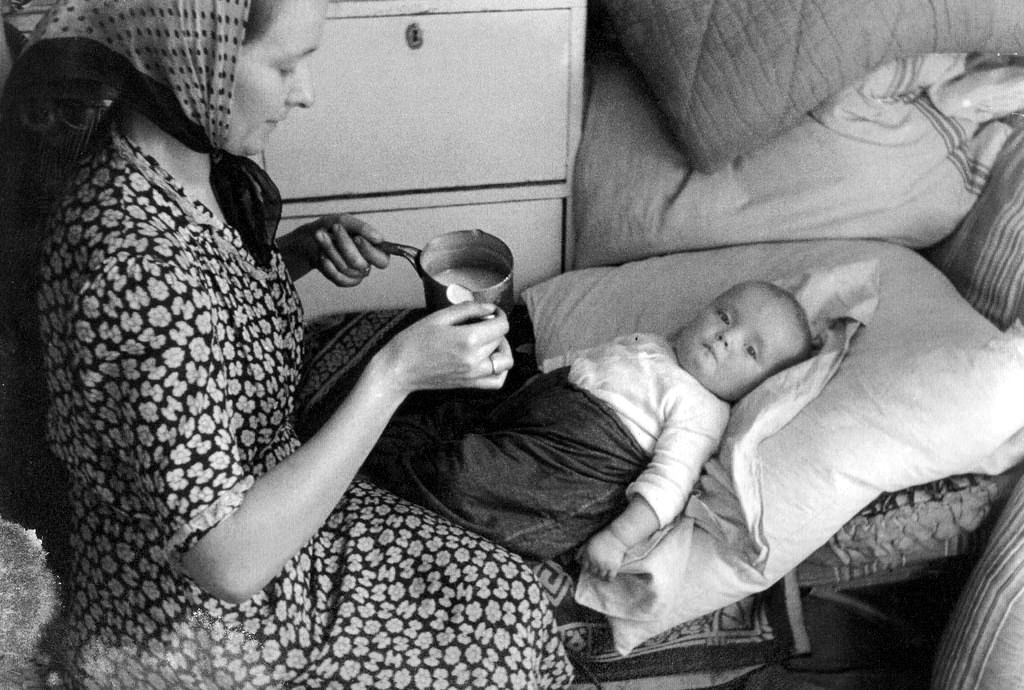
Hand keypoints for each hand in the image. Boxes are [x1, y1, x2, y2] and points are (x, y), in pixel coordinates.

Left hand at [277, 213, 389, 283]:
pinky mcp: (343, 280)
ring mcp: (355, 274)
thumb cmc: (332, 228)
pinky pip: (338, 278)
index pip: (382, 261)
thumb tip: (379, 239)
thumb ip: (363, 228)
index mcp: (375, 250)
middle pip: (360, 264)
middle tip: (335, 227)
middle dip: (345, 245)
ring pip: (346, 268)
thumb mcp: (345, 221)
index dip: (370, 251)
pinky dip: (328, 264)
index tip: (357, 238)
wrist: (310, 239)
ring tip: (320, 234)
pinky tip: (322, 254)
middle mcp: (367, 263)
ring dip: (331, 249)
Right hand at [370, 303, 513, 394]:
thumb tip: (489, 309)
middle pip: (501, 340)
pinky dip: (500, 371)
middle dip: (495, 328)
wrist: (399, 369)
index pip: (501, 326)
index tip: (491, 312)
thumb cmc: (413, 341)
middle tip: (481, 323)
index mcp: (469, 339)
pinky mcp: (469, 384)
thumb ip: (468, 310)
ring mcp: (474, 374)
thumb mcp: (439, 317)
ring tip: (488, 341)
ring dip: (502, 349)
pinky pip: (497, 381)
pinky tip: (490, 360)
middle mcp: (475, 359)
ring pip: (505, 361)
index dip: (499, 314)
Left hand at [579, 529, 628, 580]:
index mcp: (588, 556)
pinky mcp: (613, 567)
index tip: (589, 569)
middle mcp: (595, 562)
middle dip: (593, 573)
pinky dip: (609, 579)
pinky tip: (609, 579)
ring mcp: (604, 565)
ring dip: (601, 576)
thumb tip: (575, 559)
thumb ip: (581, 551)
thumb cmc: (602, 537)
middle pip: (592, 572)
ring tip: (603, 575)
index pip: (584, 567)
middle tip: (597, 572)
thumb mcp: (588, 542)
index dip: (586, 569)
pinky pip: (610, 577)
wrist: (616, 536)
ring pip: (600, 576)